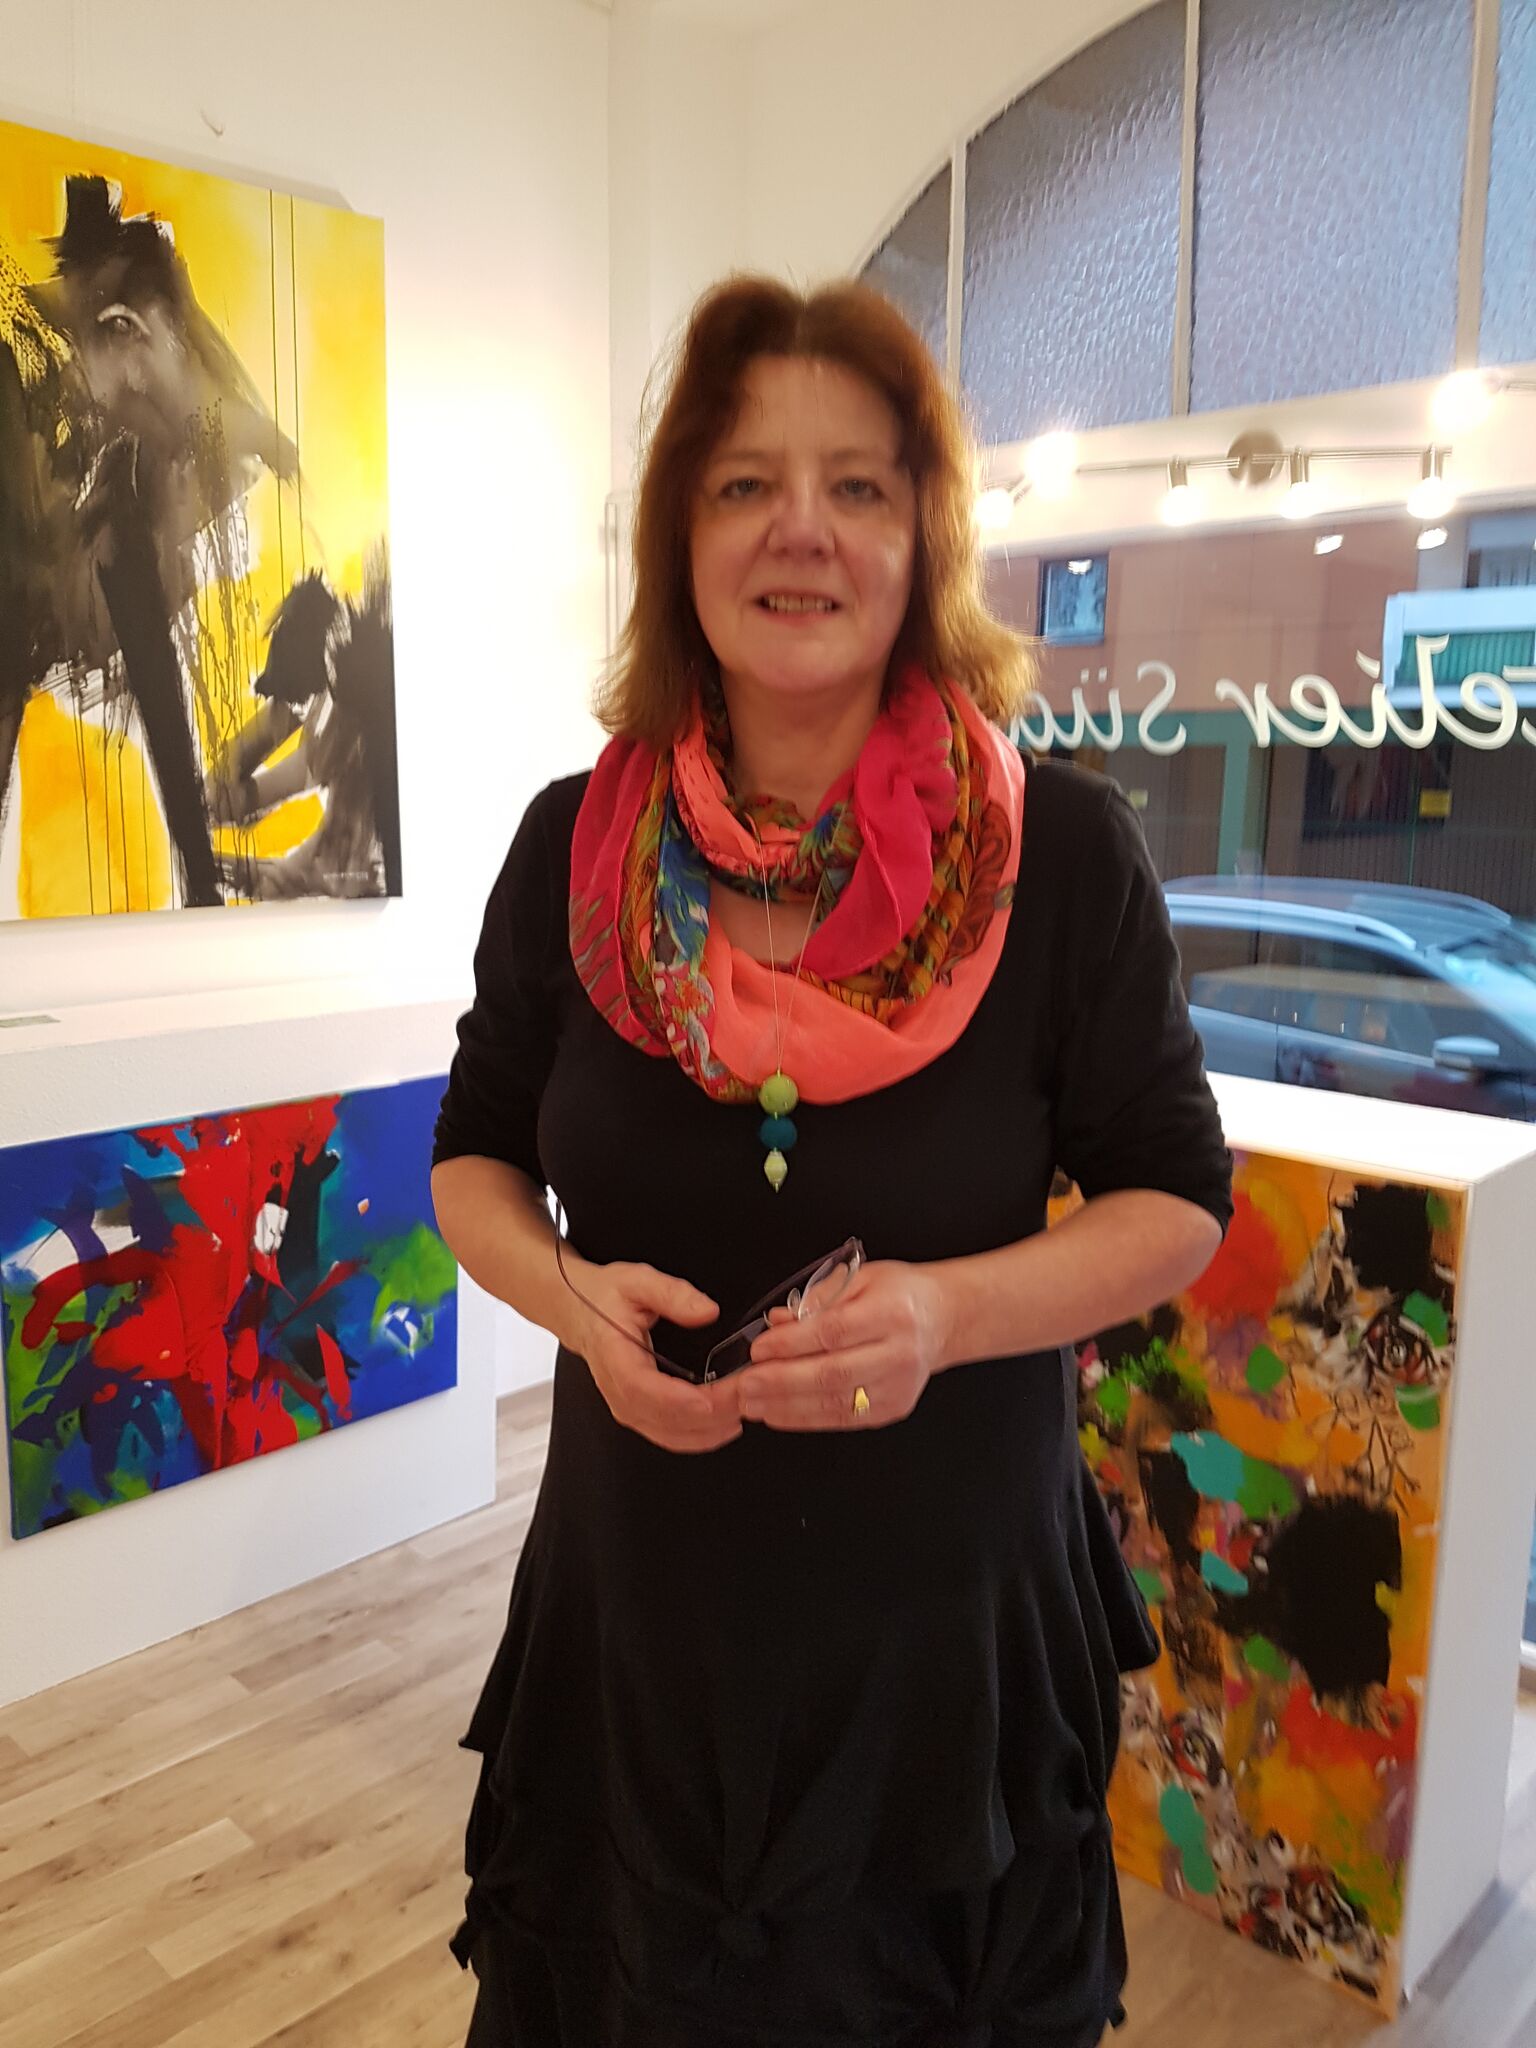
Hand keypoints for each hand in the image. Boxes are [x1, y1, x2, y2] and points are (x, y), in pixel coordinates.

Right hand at [566, 1260, 741, 1454]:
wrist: (578, 1311)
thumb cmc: (604, 1297)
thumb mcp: (638, 1281)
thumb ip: (673, 1294)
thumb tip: (707, 1311)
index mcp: (614, 1357)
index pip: (645, 1390)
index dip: (681, 1400)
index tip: (714, 1399)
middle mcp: (618, 1391)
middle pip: (665, 1419)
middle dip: (712, 1414)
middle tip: (748, 1396)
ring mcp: (627, 1407)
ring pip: (671, 1435)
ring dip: (711, 1430)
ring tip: (744, 1408)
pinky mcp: (638, 1413)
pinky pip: (671, 1435)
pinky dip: (701, 1435)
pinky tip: (726, 1422)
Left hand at [732, 1261, 948, 1431]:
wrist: (943, 1319)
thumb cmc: (900, 1295)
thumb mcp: (860, 1278)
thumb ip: (817, 1298)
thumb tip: (778, 1321)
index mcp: (892, 1312)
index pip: (834, 1332)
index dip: (793, 1344)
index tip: (760, 1348)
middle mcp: (899, 1352)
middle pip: (833, 1373)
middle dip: (782, 1382)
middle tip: (746, 1383)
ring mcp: (898, 1385)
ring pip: (835, 1403)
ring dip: (787, 1406)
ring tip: (753, 1403)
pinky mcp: (892, 1408)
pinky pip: (843, 1418)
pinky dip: (805, 1418)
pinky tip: (778, 1413)